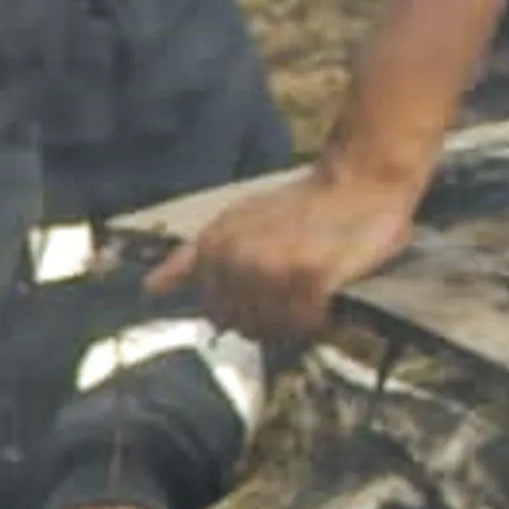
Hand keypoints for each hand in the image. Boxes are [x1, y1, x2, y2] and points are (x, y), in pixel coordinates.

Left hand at [150, 167, 415, 345]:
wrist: (359, 180)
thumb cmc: (299, 206)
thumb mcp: (235, 222)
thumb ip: (190, 259)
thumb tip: (149, 288)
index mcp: (212, 246)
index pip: (215, 313)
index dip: (242, 314)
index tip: (267, 297)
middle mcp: (235, 258)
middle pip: (241, 325)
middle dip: (266, 321)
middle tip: (293, 298)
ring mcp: (270, 267)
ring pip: (272, 328)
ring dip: (292, 322)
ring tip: (309, 296)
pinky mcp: (308, 276)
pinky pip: (303, 322)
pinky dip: (315, 319)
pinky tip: (324, 298)